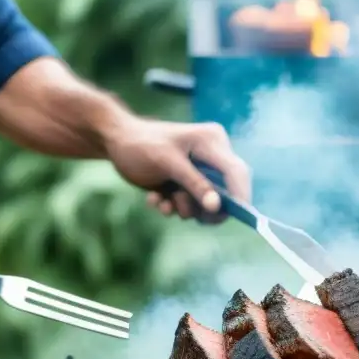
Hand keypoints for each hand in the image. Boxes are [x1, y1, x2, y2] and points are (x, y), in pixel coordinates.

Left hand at [105, 119, 250, 221]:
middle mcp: (212, 156)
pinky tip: (156, 197)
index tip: (240, 216)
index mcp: (212, 142)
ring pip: (207, 204)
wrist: (116, 142)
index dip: (241, 195)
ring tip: (162, 200)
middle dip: (202, 206)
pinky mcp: (189, 183)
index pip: (237, 172)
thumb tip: (217, 207)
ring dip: (184, 208)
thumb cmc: (140, 145)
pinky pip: (191, 205)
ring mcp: (201, 171)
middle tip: (181, 209)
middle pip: (226, 192)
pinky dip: (173, 206)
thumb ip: (194, 183)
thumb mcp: (167, 163)